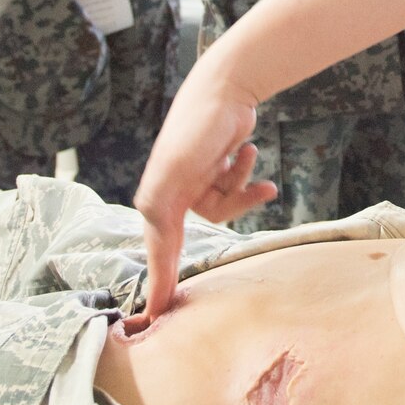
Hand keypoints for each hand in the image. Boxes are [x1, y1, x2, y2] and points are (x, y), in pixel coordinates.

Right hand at [134, 74, 276, 318]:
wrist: (226, 90)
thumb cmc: (197, 129)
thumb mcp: (175, 168)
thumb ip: (160, 204)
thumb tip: (153, 236)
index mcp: (157, 199)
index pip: (158, 250)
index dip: (158, 282)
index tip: (155, 314)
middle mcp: (174, 195)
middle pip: (185, 240)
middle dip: (183, 261)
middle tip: (178, 302)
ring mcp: (197, 185)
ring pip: (223, 211)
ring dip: (240, 187)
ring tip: (244, 156)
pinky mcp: (219, 174)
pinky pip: (237, 192)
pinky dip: (247, 177)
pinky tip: (250, 152)